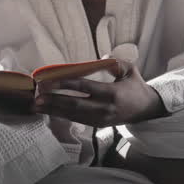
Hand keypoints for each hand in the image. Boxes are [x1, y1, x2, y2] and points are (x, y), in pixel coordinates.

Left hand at [32, 59, 167, 126]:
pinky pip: (76, 120)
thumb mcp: (129, 70)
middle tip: (37, 96)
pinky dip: (61, 116)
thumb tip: (98, 59)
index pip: (84, 87)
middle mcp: (105, 108)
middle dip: (54, 101)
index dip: (64, 85)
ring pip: (73, 115)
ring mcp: (100, 119)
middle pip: (74, 104)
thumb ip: (114, 63)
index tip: (48, 82)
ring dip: (53, 110)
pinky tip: (49, 111)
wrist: (146, 110)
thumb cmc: (136, 86)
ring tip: (37, 106)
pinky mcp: (98, 125)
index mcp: (112, 93)